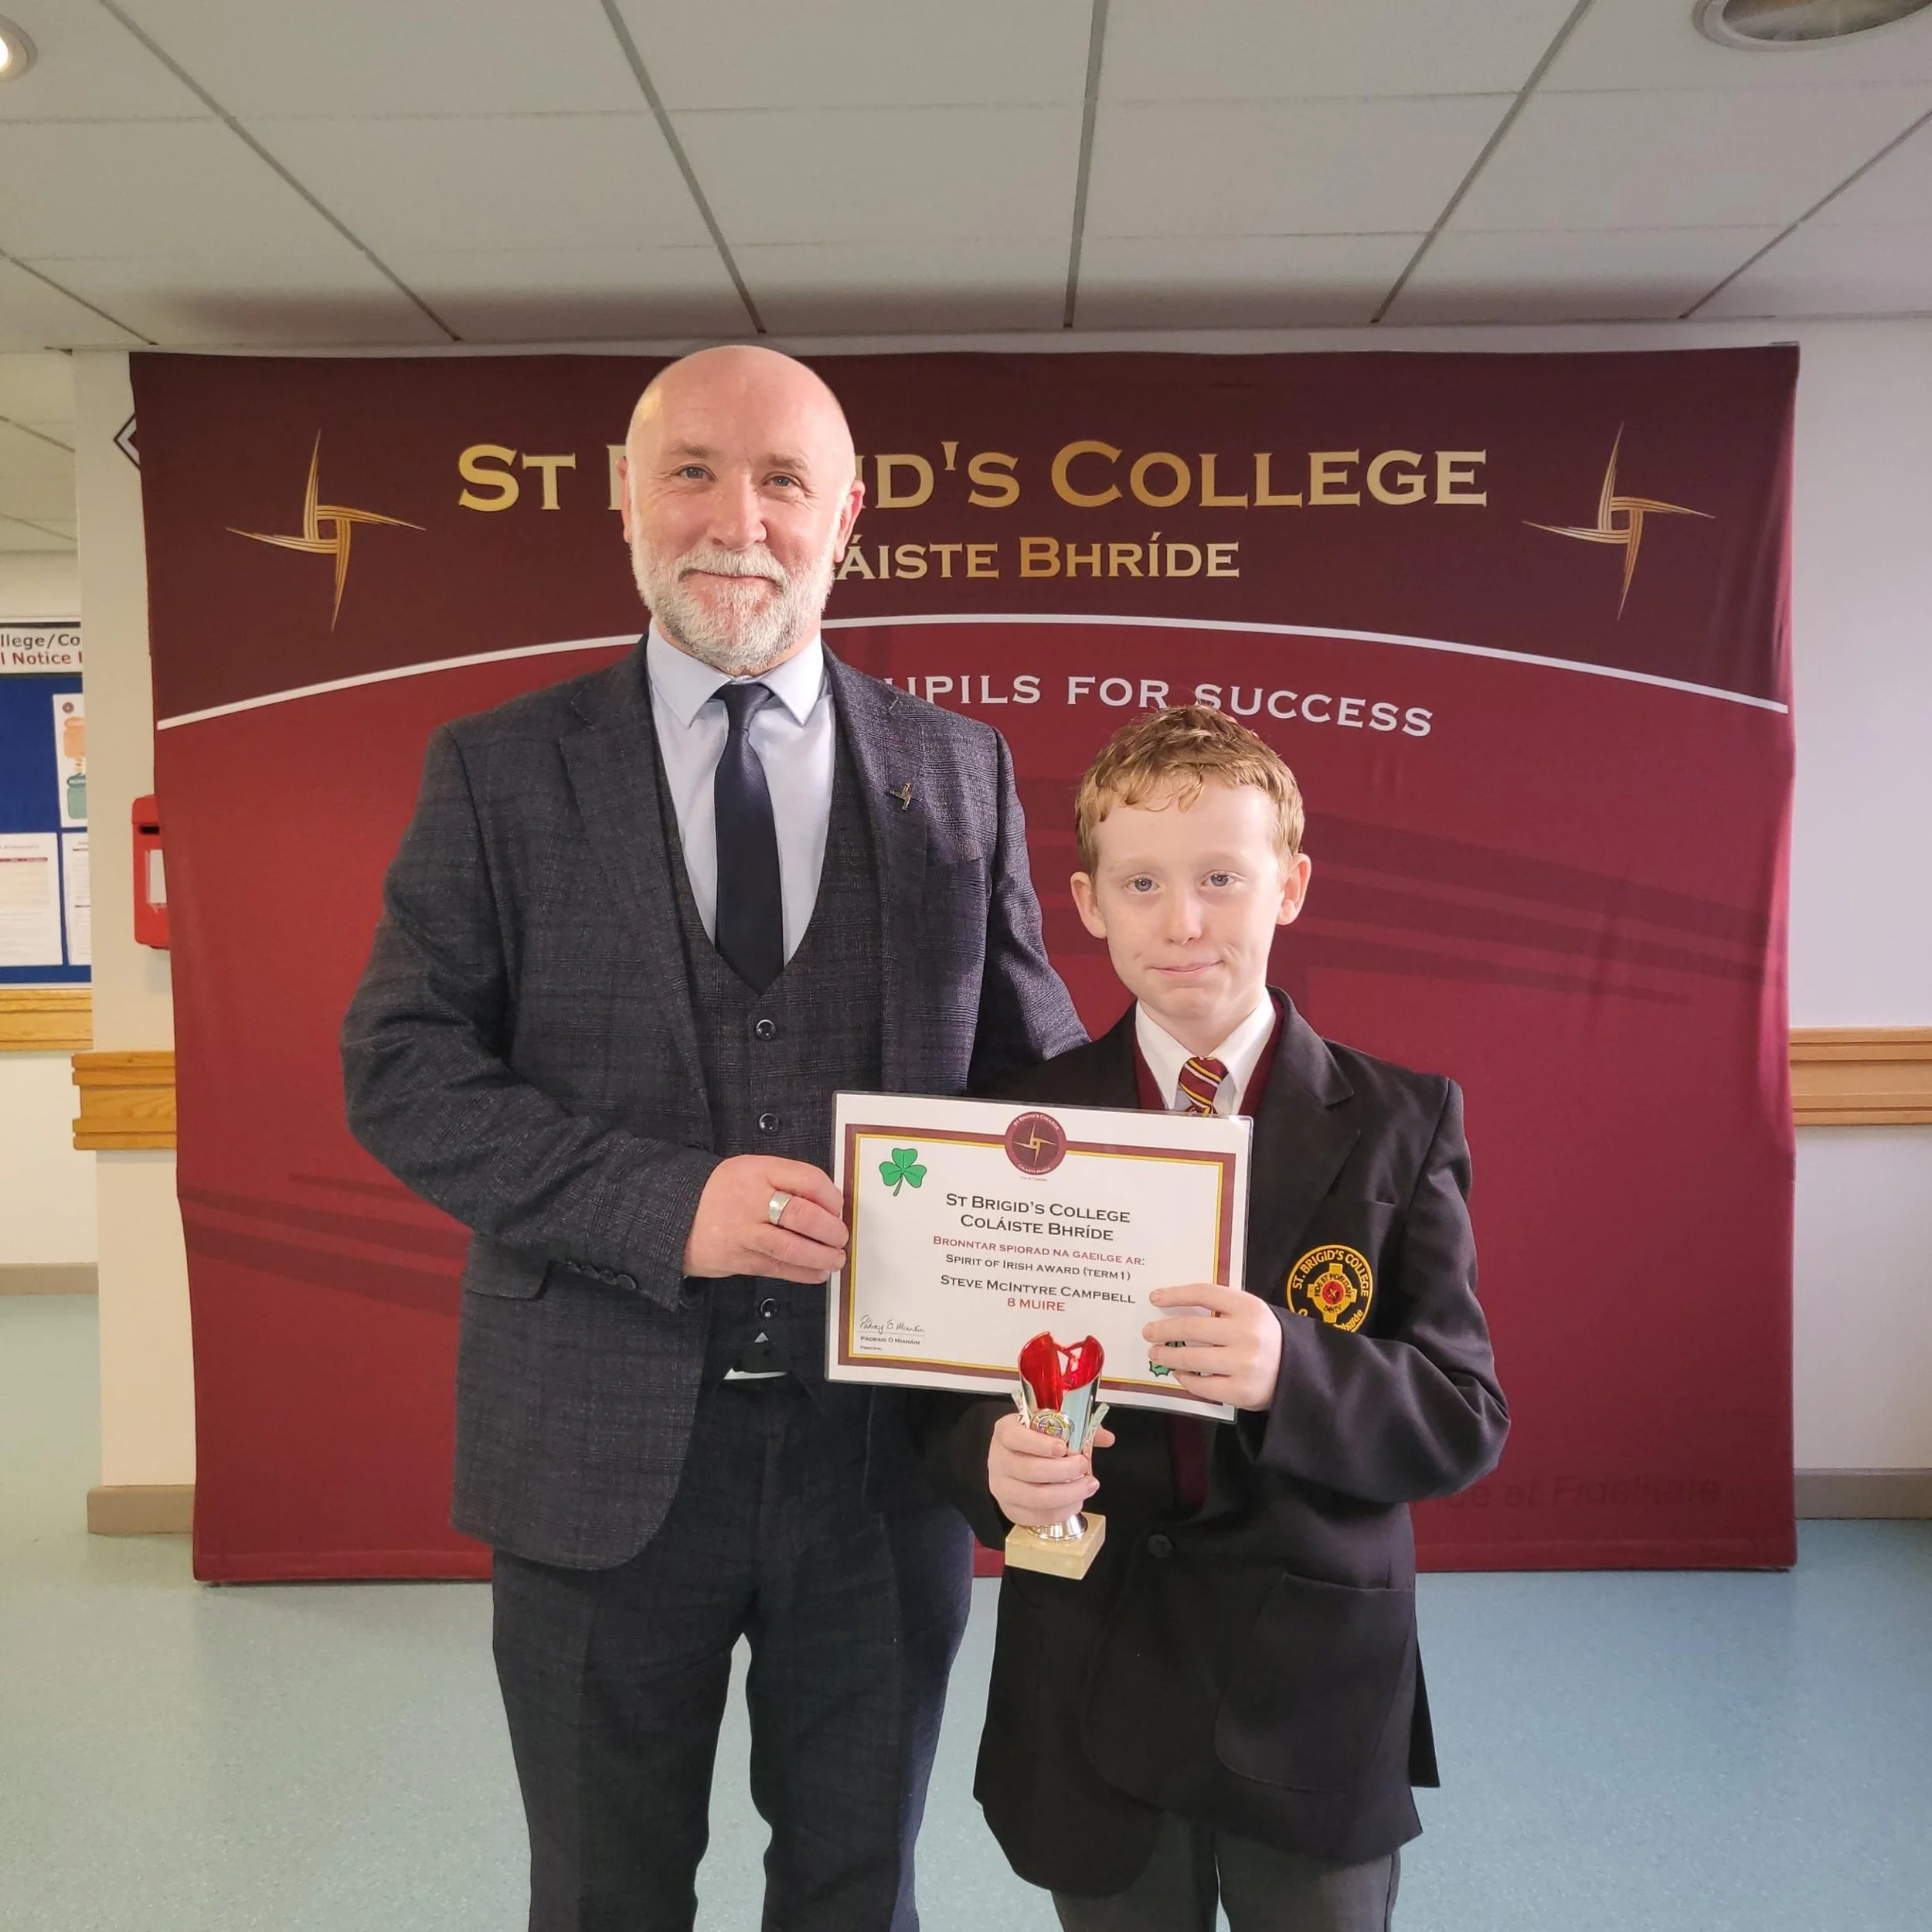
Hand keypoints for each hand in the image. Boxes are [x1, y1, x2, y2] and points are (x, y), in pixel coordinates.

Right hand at [682, 1156, 848, 1282]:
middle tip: (841, 1237)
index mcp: (759, 1171)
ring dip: (821, 1256)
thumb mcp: (752, 1170)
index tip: (839, 1209)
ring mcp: (744, 1232)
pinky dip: (802, 1273)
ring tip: (836, 1260)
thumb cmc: (723, 1192)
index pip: (808, 1180)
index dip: (832, 1197)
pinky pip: (777, 1268)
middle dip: (830, 1230)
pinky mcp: (738, 1259)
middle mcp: (752, 1200)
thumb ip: (786, 1181)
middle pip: (802, 1215)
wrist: (676, 1215)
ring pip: (791, 1247)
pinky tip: (817, 1273)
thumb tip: (828, 1205)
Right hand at [987, 1410, 1116, 1527]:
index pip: (1016, 1438)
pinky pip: (1037, 1517)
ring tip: (1088, 1485)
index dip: (1039, 1444)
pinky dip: (1061, 1511)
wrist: (1014, 1459)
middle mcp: (998, 1460)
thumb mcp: (1051, 1424)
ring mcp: (1002, 1488)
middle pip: (1030, 1470)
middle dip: (1063, 1470)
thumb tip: (1107, 1438)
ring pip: (1035, 1497)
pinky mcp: (1010, 1509)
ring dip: (1068, 1493)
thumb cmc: (1036, 1439)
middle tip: (1084, 1465)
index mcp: (1005, 1432)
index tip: (1063, 1448)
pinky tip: (1076, 1502)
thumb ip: (1079, 1427)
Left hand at [1144, 1283, 1282, 1411]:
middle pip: (1192, 1326)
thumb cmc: (1265, 1338)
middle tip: (1148, 1331)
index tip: (1155, 1297)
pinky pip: (1201, 1385)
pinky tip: (1179, 1374)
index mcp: (1249, 1307)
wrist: (1298, 1373)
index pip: (1205, 1293)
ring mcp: (1243, 1364)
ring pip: (1192, 1358)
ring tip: (1155, 1353)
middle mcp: (1247, 1333)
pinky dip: (1185, 1379)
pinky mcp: (1240, 1391)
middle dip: (1163, 1329)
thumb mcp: (1251, 1313)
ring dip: (1168, 1356)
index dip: (1176, 1294)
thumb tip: (1175, 1307)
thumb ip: (1222, 1307)